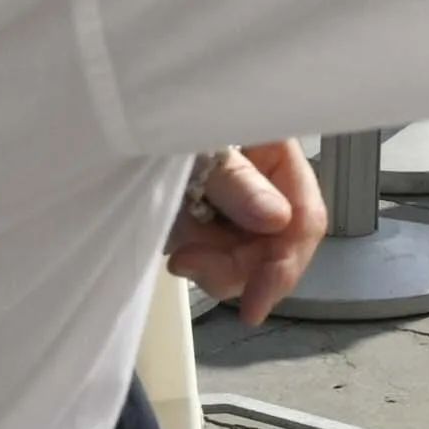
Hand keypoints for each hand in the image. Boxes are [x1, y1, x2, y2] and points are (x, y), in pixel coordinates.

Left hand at [167, 141, 324, 324]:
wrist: (124, 135)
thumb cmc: (164, 123)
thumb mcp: (201, 148)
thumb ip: (237, 182)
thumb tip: (276, 220)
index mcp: (279, 156)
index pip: (304, 218)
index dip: (286, 265)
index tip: (254, 305)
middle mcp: (268, 185)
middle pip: (274, 249)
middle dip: (235, 267)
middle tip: (186, 264)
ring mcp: (239, 207)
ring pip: (244, 261)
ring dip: (211, 264)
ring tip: (178, 249)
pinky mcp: (211, 223)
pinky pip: (216, 258)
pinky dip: (198, 259)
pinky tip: (178, 245)